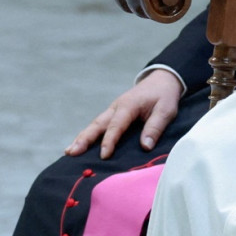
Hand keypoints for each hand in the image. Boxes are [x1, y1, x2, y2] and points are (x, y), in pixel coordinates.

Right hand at [65, 69, 184, 159]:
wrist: (161, 80)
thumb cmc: (164, 96)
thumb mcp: (166, 110)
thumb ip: (155, 127)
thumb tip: (145, 146)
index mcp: (128, 105)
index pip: (116, 125)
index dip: (109, 141)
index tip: (104, 156)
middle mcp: (116, 107)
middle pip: (97, 124)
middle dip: (84, 138)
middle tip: (72, 152)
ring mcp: (113, 110)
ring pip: (95, 124)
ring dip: (82, 137)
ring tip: (69, 151)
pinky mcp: (113, 113)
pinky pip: (99, 125)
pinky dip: (88, 135)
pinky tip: (79, 145)